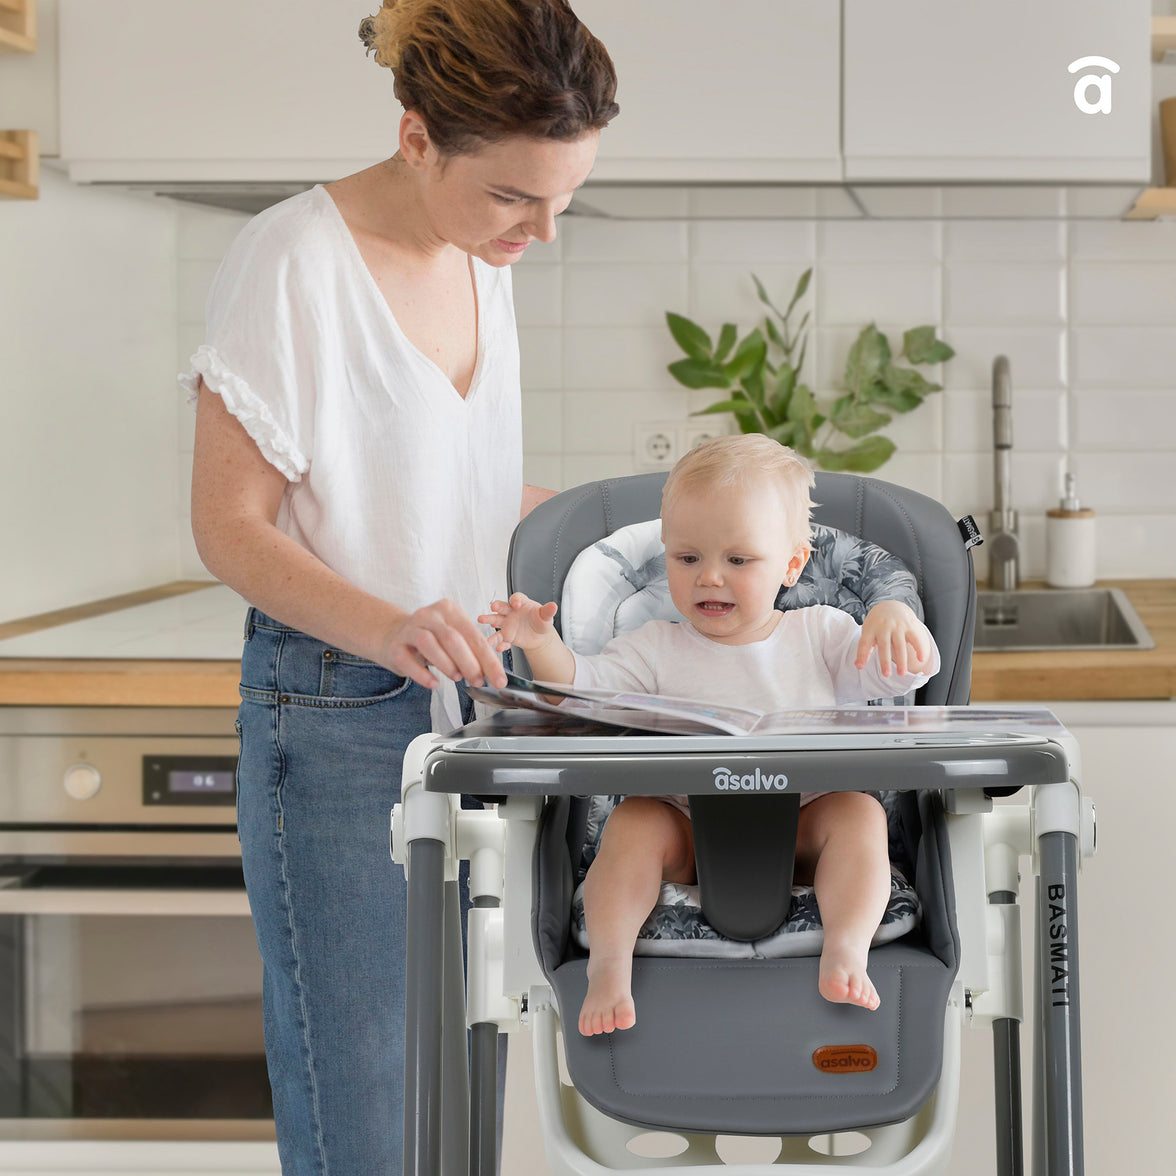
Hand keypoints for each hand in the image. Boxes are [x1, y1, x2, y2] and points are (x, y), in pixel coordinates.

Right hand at [379, 598, 507, 690]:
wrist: (392, 634)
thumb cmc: (430, 638)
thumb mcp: (452, 638)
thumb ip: (470, 651)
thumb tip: (490, 673)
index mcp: (449, 610)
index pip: (474, 635)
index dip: (488, 659)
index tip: (499, 679)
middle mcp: (430, 615)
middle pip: (453, 638)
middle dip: (470, 663)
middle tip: (478, 681)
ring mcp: (410, 629)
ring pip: (430, 643)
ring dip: (447, 664)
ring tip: (457, 678)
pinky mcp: (396, 646)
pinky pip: (408, 660)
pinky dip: (423, 674)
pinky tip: (434, 683)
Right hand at [478, 593, 558, 653]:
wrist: (539, 637)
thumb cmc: (541, 622)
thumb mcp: (546, 617)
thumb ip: (548, 611)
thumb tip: (553, 606)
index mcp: (522, 604)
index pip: (516, 598)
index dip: (515, 600)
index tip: (516, 604)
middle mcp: (511, 612)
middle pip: (502, 607)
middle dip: (497, 606)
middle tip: (493, 607)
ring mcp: (507, 623)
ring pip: (496, 620)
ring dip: (489, 620)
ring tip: (482, 621)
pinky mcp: (506, 636)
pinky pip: (501, 639)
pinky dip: (500, 643)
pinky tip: (499, 647)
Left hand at [855, 600, 932, 677]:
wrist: (891, 605)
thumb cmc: (876, 624)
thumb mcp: (868, 632)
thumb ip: (865, 648)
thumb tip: (858, 665)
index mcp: (870, 629)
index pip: (864, 643)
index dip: (861, 655)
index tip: (860, 667)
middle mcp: (883, 627)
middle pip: (883, 646)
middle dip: (885, 661)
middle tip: (886, 675)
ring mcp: (897, 626)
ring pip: (899, 645)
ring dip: (901, 660)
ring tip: (902, 674)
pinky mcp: (909, 625)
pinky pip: (915, 638)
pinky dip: (919, 648)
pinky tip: (921, 659)